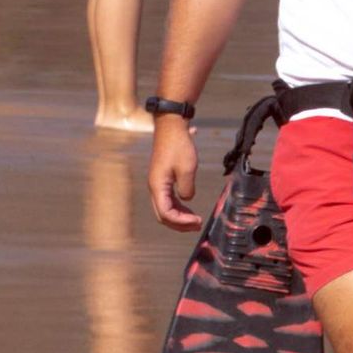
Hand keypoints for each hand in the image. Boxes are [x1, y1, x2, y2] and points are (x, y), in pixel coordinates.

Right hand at [149, 116, 201, 230]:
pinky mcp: (162, 178)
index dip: (181, 222)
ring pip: (165, 208)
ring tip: (195, 220)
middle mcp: (154, 187)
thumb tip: (186, 199)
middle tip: (197, 225)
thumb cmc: (178, 145)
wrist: (171, 126)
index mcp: (157, 186)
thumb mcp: (187, 169)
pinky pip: (168, 199)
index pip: (166, 213)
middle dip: (179, 223)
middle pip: (163, 214)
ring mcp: (157, 183)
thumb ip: (187, 189)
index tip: (197, 221)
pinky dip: (178, 207)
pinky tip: (189, 207)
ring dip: (179, 216)